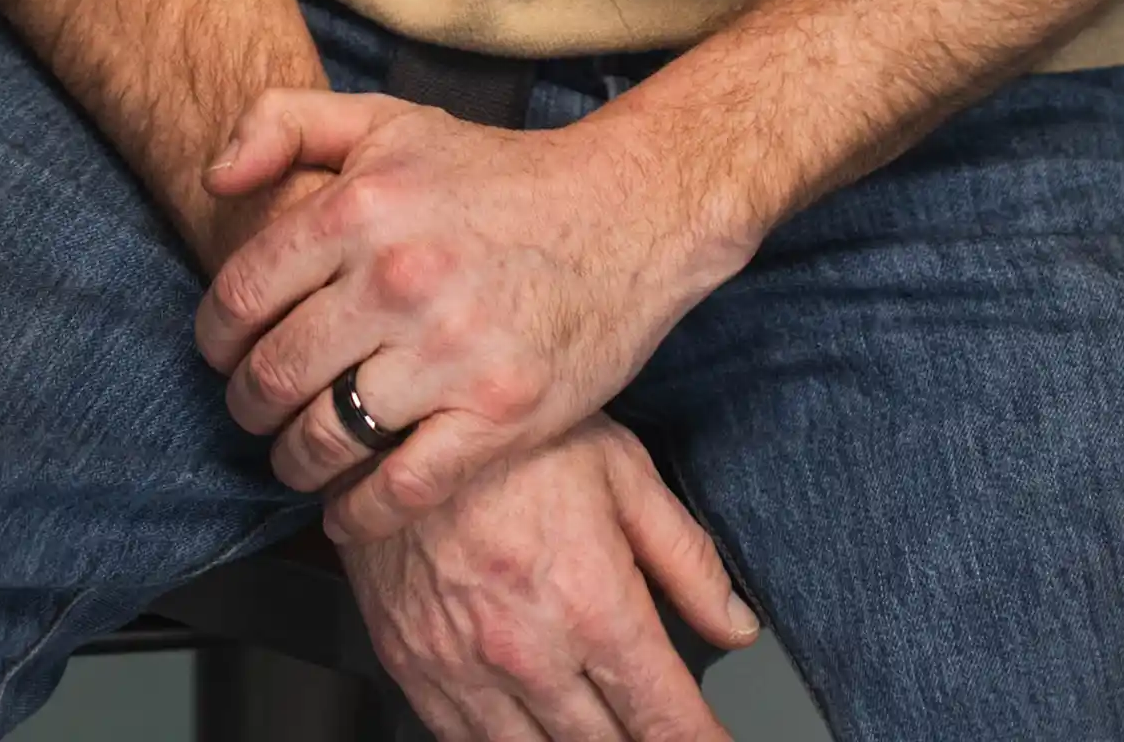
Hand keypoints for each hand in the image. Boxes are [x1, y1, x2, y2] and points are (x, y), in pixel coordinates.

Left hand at [197, 90, 745, 539]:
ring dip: (292, 463)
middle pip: (274, 376)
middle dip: (246, 406)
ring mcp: (450, 353)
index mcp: (359, 208)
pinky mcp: (500, 415)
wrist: (624, 212)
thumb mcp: (386, 118)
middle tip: (254, 411)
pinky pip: (401, 488)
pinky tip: (346, 510)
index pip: (241, 295)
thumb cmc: (495, 172)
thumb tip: (215, 177)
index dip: (214, 338)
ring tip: (294, 458)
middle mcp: (396, 280)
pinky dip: (359, 514)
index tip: (221, 354)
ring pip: (327, 439)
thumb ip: (283, 121)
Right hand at [343, 415, 756, 740]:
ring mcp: (462, 665)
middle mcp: (527, 648)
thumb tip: (736, 625)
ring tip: (599, 727)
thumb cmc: (505, 433)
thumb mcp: (619, 468)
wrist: (387, 414)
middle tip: (653, 726)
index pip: (666, 721)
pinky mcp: (411, 663)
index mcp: (589, 601)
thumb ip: (686, 557)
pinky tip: (529, 728)